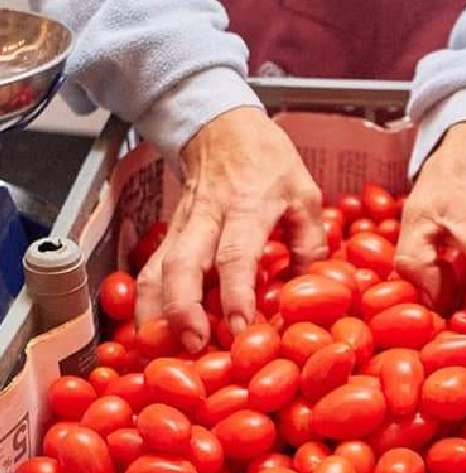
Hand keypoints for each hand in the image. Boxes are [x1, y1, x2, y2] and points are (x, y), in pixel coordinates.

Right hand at [136, 107, 326, 350]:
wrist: (221, 125)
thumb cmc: (269, 161)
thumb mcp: (304, 192)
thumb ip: (310, 240)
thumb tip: (312, 286)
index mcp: (247, 206)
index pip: (237, 253)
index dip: (236, 292)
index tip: (240, 326)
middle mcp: (208, 217)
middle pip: (184, 264)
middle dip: (183, 308)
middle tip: (192, 346)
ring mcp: (183, 224)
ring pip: (159, 268)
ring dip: (156, 310)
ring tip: (158, 347)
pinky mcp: (170, 232)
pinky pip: (153, 268)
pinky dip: (146, 300)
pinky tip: (148, 330)